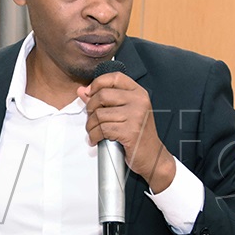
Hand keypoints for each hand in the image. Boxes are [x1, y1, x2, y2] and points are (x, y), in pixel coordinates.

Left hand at [77, 71, 175, 192]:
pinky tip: (96, 139)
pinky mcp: (130, 131)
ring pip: (99, 115)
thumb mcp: (124, 113)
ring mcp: (136, 116)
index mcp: (138, 93)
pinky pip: (102, 129)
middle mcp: (139, 101)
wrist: (153, 156)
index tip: (89, 93)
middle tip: (91, 119)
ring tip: (93, 132)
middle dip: (90, 108)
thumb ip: (103, 100)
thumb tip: (82, 91)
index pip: (114, 77)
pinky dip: (94, 136)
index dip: (98, 83)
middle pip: (102, 95)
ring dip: (91, 126)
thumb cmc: (138, 134)